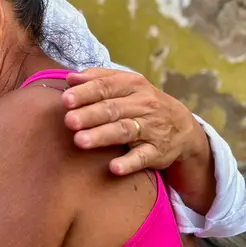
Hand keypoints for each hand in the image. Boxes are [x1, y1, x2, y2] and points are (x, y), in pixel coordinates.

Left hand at [62, 68, 207, 175]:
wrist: (181, 127)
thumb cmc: (140, 103)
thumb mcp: (124, 84)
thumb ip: (97, 79)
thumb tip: (70, 78)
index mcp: (132, 85)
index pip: (106, 86)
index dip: (85, 93)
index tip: (65, 100)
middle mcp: (144, 105)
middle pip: (112, 109)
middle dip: (89, 115)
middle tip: (69, 121)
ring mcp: (152, 128)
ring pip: (124, 131)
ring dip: (102, 136)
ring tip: (80, 141)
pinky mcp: (158, 151)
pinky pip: (143, 157)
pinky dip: (129, 163)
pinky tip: (114, 168)